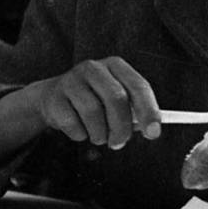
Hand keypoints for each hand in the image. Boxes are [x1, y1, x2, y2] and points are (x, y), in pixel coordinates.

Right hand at [30, 57, 161, 148]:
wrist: (54, 97)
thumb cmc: (94, 101)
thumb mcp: (116, 100)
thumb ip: (135, 112)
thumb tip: (152, 130)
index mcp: (115, 66)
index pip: (138, 86)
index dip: (149, 111)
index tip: (153, 133)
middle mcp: (93, 68)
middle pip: (116, 99)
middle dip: (121, 127)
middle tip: (119, 143)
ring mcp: (71, 80)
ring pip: (93, 113)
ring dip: (99, 134)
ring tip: (97, 135)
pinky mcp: (55, 97)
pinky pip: (73, 123)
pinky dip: (80, 134)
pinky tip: (79, 128)